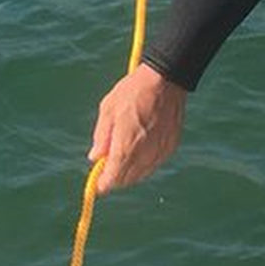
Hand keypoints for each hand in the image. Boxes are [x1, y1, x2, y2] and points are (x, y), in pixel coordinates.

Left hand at [90, 62, 185, 193]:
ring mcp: (159, 152)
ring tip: (122, 156)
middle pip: (126, 180)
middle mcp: (144, 154)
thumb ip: (101, 137)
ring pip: (141, 175)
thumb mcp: (108, 109)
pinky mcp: (170, 148)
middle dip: (115, 177)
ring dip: (129, 172)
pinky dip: (144, 164)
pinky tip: (139, 151)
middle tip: (107, 166)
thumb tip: (94, 158)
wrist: (165, 81)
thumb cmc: (133, 92)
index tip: (97, 183)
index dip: (103, 184)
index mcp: (126, 146)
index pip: (113, 178)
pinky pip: (154, 165)